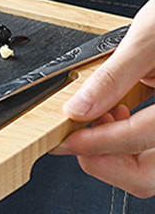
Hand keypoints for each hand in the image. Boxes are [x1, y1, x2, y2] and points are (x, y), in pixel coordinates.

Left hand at [55, 0, 154, 197]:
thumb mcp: (149, 37)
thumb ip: (112, 77)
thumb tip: (77, 109)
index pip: (140, 138)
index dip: (97, 143)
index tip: (67, 139)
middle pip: (148, 176)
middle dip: (106, 161)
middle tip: (78, 137)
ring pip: (149, 173)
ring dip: (116, 155)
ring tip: (101, 117)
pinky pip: (152, 154)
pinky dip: (128, 146)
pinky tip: (117, 117)